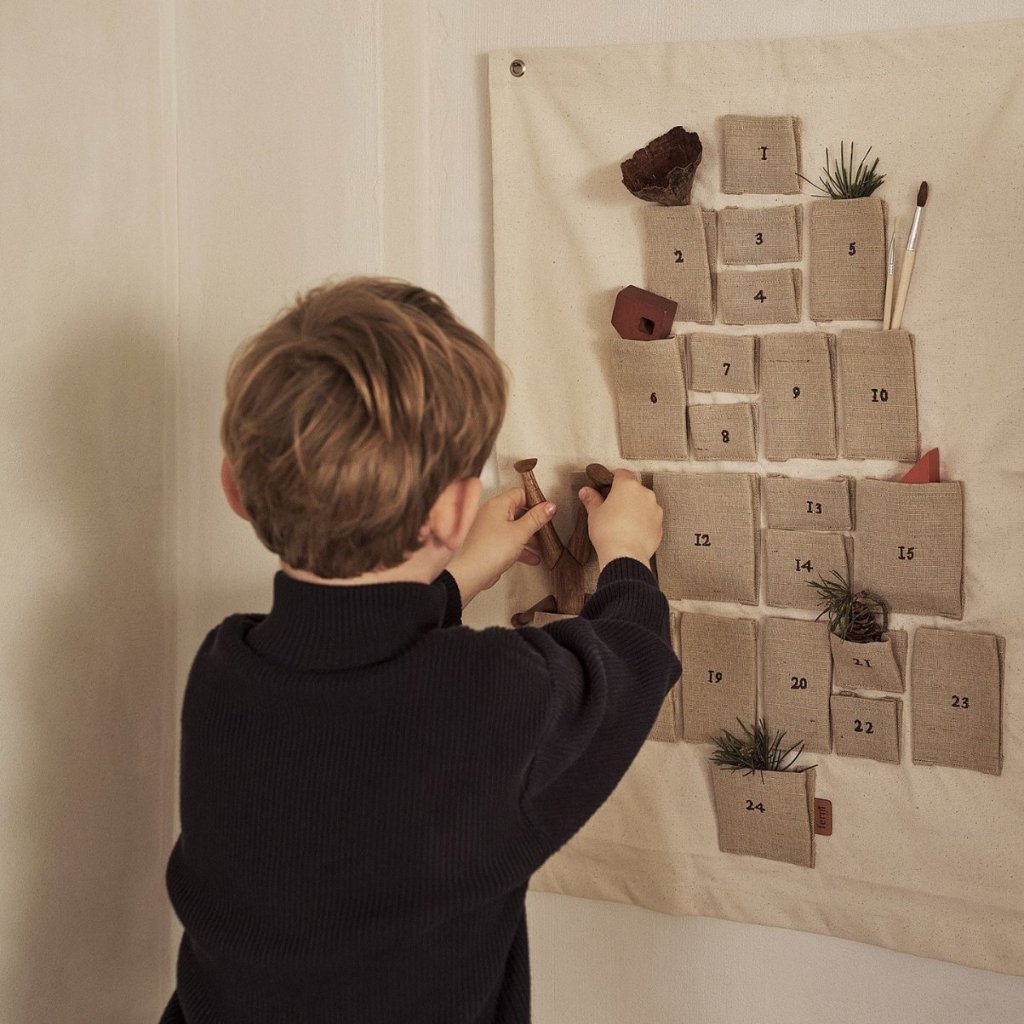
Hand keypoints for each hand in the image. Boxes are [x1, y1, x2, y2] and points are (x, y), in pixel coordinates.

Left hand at [447, 487, 556, 605]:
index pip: (521, 494)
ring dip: (529, 537)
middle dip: (534, 522)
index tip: (547, 511)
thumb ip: (537, 518)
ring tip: (542, 547)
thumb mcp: (521, 532)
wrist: (472, 573)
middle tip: (546, 529)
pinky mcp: (489, 543)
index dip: (536, 502)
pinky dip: (520, 548)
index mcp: (497, 504)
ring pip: (514, 528)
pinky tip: (532, 558)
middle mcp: (491, 513)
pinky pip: (508, 541)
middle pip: (518, 512)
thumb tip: (549, 506)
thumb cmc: (491, 550)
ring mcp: (489, 529)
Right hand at [578, 469, 662, 570]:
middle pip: (633, 489)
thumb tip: (585, 491)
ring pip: (643, 503)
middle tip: (610, 508)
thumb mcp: (594, 513)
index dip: (611, 480)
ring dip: (634, 508)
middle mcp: (645, 494)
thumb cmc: (608, 532)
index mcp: (628, 486)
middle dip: (623, 496)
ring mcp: (655, 510)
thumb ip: (591, 499)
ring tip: (621, 523)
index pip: (621, 473)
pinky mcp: (659, 525)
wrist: (624, 556)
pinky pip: (649, 519)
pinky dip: (642, 522)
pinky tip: (630, 532)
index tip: (605, 489)